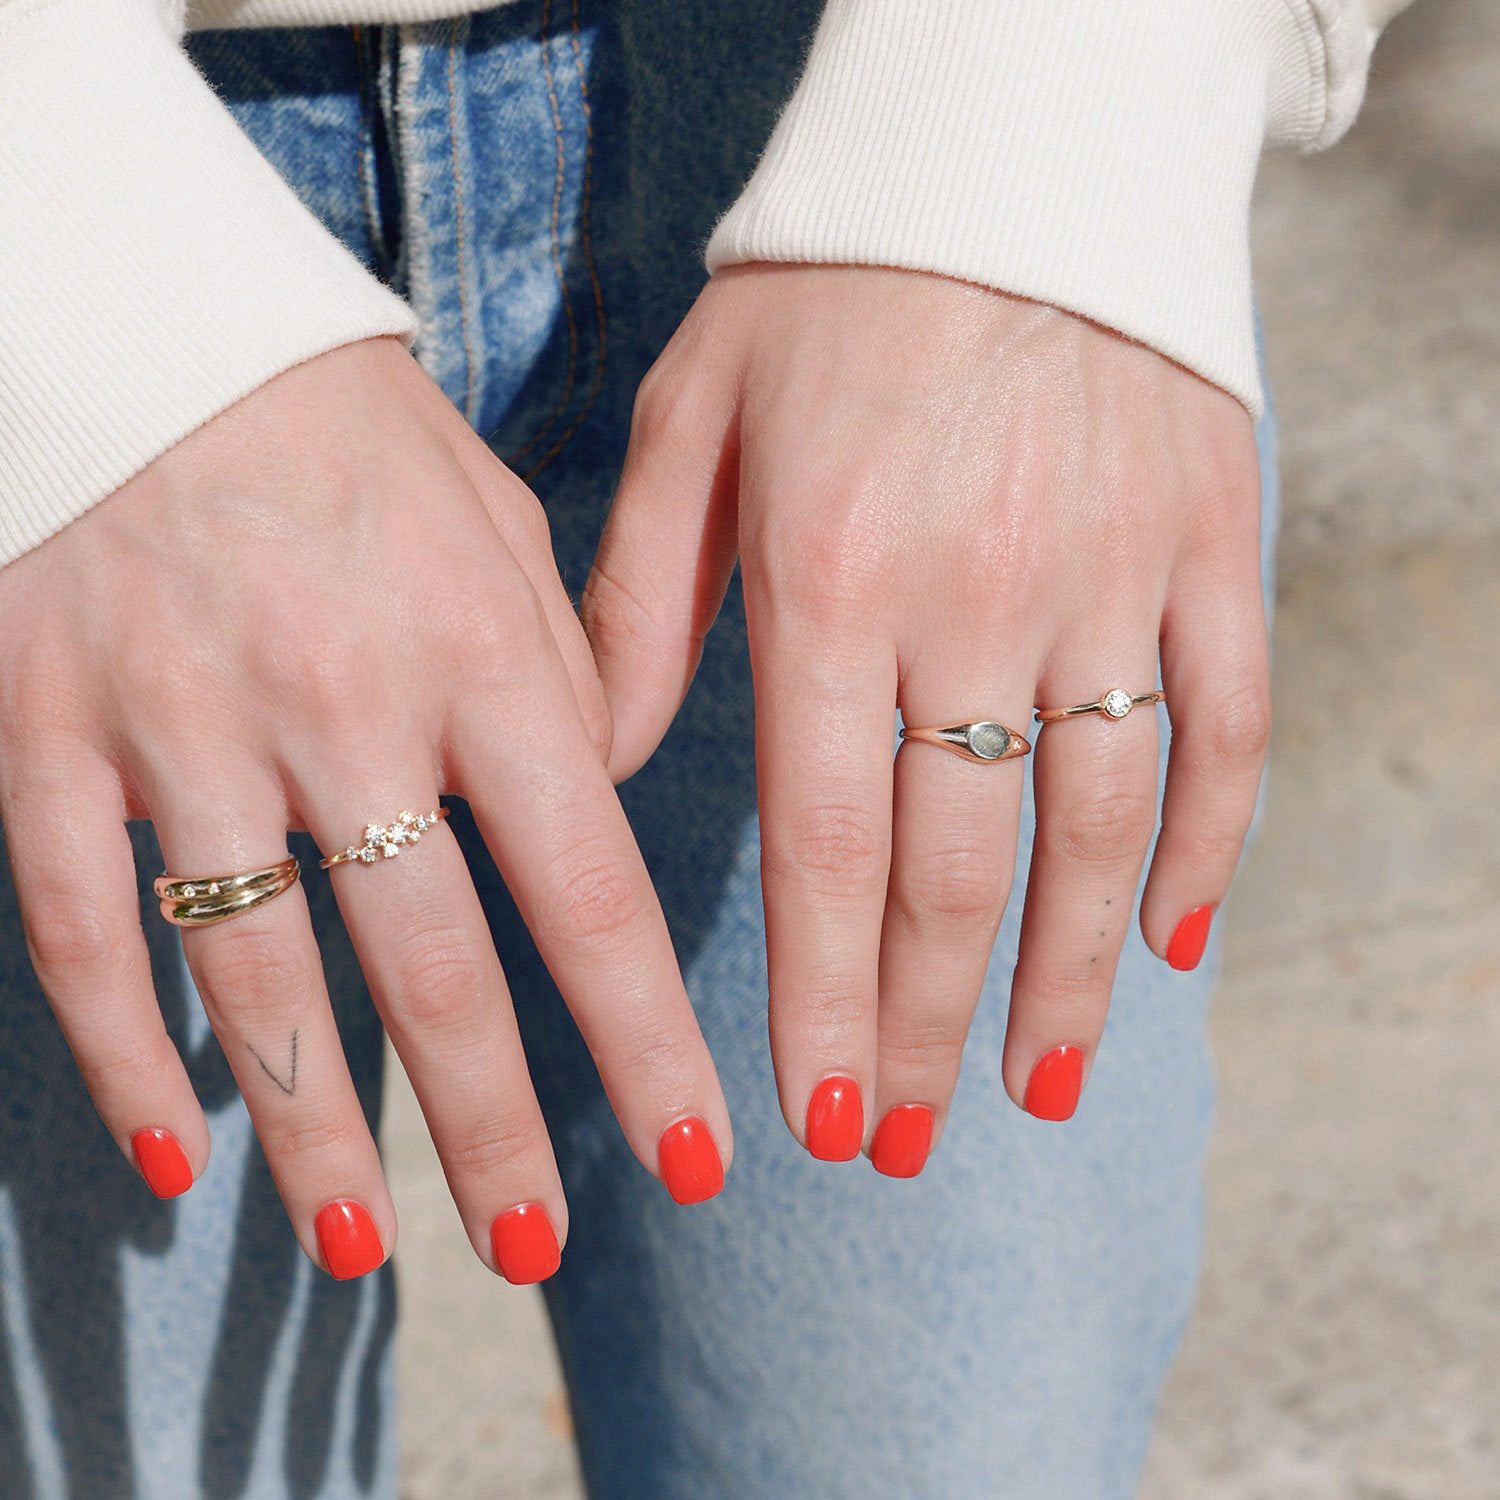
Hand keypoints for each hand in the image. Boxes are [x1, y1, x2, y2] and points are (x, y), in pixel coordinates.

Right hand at [0, 335, 729, 1279]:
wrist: (154, 323)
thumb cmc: (358, 429)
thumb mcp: (500, 527)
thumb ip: (564, 669)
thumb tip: (599, 798)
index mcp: (480, 657)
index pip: (588, 893)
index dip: (647, 1041)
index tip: (697, 1151)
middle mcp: (343, 710)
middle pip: (433, 972)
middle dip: (495, 1132)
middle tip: (540, 1250)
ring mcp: (185, 729)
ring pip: (257, 982)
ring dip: (316, 1129)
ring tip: (362, 1245)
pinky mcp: (48, 733)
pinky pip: (85, 930)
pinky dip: (124, 1057)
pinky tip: (172, 1155)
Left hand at [583, 264, 1268, 1163]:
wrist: (1002, 150)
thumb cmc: (826, 289)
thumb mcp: (692, 421)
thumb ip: (640, 600)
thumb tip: (598, 758)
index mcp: (830, 580)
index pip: (826, 841)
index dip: (825, 994)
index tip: (817, 1113)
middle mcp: (972, 601)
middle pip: (958, 867)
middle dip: (927, 1022)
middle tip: (909, 1140)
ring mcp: (1105, 576)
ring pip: (1099, 825)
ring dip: (1066, 975)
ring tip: (1035, 1085)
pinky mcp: (1204, 541)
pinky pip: (1226, 719)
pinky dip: (1209, 840)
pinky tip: (1171, 942)